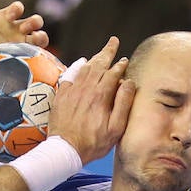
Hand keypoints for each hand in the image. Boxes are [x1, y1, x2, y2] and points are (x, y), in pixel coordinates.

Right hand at [0, 0, 49, 68]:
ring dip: (34, 22)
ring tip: (25, 25)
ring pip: (34, 22)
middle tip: (34, 38)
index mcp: (22, 57)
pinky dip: (16, 9)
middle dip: (40, 36)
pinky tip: (10, 15)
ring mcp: (15, 28)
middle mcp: (22, 42)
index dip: (41, 56)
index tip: (35, 55)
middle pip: (41, 37)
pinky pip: (16, 9)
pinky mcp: (6, 16)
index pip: (40, 57)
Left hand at [47, 36, 134, 162]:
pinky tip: (81, 63)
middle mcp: (86, 88)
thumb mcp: (115, 128)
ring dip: (95, 58)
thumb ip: (123, 104)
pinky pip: (70, 75)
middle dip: (107, 51)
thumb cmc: (93, 143)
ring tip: (101, 52)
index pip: (113, 73)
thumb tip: (129, 83)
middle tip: (114, 41)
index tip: (125, 60)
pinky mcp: (62, 96)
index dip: (120, 65)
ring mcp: (72, 91)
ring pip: (85, 68)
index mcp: (101, 95)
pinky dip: (78, 67)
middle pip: (99, 64)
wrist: (65, 150)